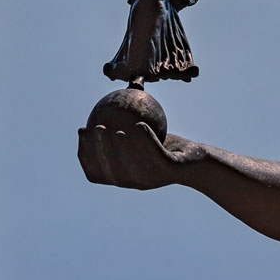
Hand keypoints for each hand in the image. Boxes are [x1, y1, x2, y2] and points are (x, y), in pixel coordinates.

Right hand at [77, 123, 201, 189]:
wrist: (198, 160)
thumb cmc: (169, 147)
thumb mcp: (145, 134)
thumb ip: (127, 123)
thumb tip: (115, 97)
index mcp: (124, 176)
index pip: (96, 172)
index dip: (85, 153)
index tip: (82, 129)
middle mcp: (136, 182)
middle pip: (110, 171)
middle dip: (99, 150)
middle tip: (96, 127)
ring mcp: (153, 178)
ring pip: (131, 166)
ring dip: (121, 148)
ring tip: (116, 129)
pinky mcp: (171, 171)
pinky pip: (156, 156)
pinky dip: (146, 142)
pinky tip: (141, 125)